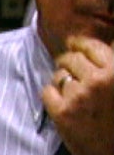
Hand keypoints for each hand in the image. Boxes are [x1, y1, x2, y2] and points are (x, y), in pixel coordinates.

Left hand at [42, 36, 113, 154]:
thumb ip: (111, 67)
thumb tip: (108, 41)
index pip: (91, 45)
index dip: (80, 44)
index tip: (75, 45)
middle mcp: (99, 80)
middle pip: (71, 58)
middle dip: (69, 63)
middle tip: (71, 71)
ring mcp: (80, 96)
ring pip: (59, 75)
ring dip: (63, 82)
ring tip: (73, 94)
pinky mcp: (63, 113)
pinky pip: (47, 91)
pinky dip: (52, 96)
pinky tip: (62, 105)